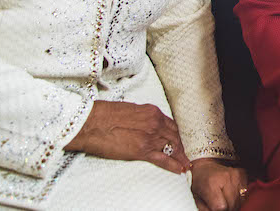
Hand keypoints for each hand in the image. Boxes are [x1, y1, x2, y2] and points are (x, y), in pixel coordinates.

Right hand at [65, 100, 190, 173]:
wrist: (92, 123)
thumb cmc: (105, 115)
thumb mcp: (130, 110)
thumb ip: (142, 117)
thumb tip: (145, 123)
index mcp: (152, 112)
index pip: (171, 125)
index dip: (177, 134)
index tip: (180, 140)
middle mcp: (155, 123)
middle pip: (175, 136)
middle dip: (182, 146)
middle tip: (187, 154)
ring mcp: (150, 137)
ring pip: (173, 148)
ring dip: (181, 157)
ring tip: (186, 164)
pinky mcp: (142, 151)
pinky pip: (163, 159)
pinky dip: (173, 165)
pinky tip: (179, 169)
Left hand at [191, 158, 247, 210]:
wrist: (206, 165)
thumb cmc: (200, 181)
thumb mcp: (196, 197)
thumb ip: (204, 209)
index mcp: (211, 184)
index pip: (221, 207)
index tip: (214, 208)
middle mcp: (225, 177)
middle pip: (232, 204)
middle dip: (227, 209)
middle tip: (219, 206)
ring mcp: (236, 175)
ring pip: (240, 200)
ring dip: (233, 204)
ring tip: (225, 200)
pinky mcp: (242, 174)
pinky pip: (244, 193)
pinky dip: (238, 198)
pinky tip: (230, 194)